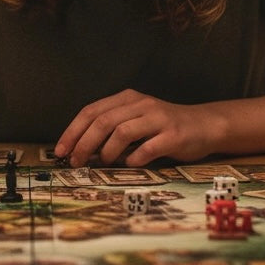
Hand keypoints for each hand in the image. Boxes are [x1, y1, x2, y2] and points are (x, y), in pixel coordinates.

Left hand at [54, 89, 218, 167]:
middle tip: (75, 162)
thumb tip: (82, 150)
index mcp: (128, 98)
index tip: (60, 150)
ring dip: (107, 152)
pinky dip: (134, 160)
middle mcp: (141, 104)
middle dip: (84, 143)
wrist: (204, 125)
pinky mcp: (173, 135)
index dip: (73, 130)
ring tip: (103, 164)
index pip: (92, 110)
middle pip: (103, 121)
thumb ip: (113, 128)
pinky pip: (147, 148)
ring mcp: (158, 118)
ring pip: (122, 132)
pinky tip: (130, 166)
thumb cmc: (164, 126)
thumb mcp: (136, 119)